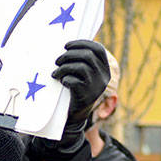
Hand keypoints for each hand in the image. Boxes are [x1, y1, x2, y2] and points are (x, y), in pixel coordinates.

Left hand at [31, 40, 109, 160]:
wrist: (76, 116)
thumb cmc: (76, 90)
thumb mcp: (83, 75)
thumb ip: (82, 61)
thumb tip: (69, 45)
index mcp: (105, 69)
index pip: (98, 49)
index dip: (82, 43)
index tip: (66, 45)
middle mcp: (104, 77)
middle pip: (87, 56)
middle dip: (68, 55)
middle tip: (57, 60)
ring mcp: (96, 87)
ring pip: (80, 67)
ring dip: (64, 67)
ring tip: (55, 72)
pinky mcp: (86, 96)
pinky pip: (73, 81)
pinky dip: (64, 79)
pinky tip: (61, 82)